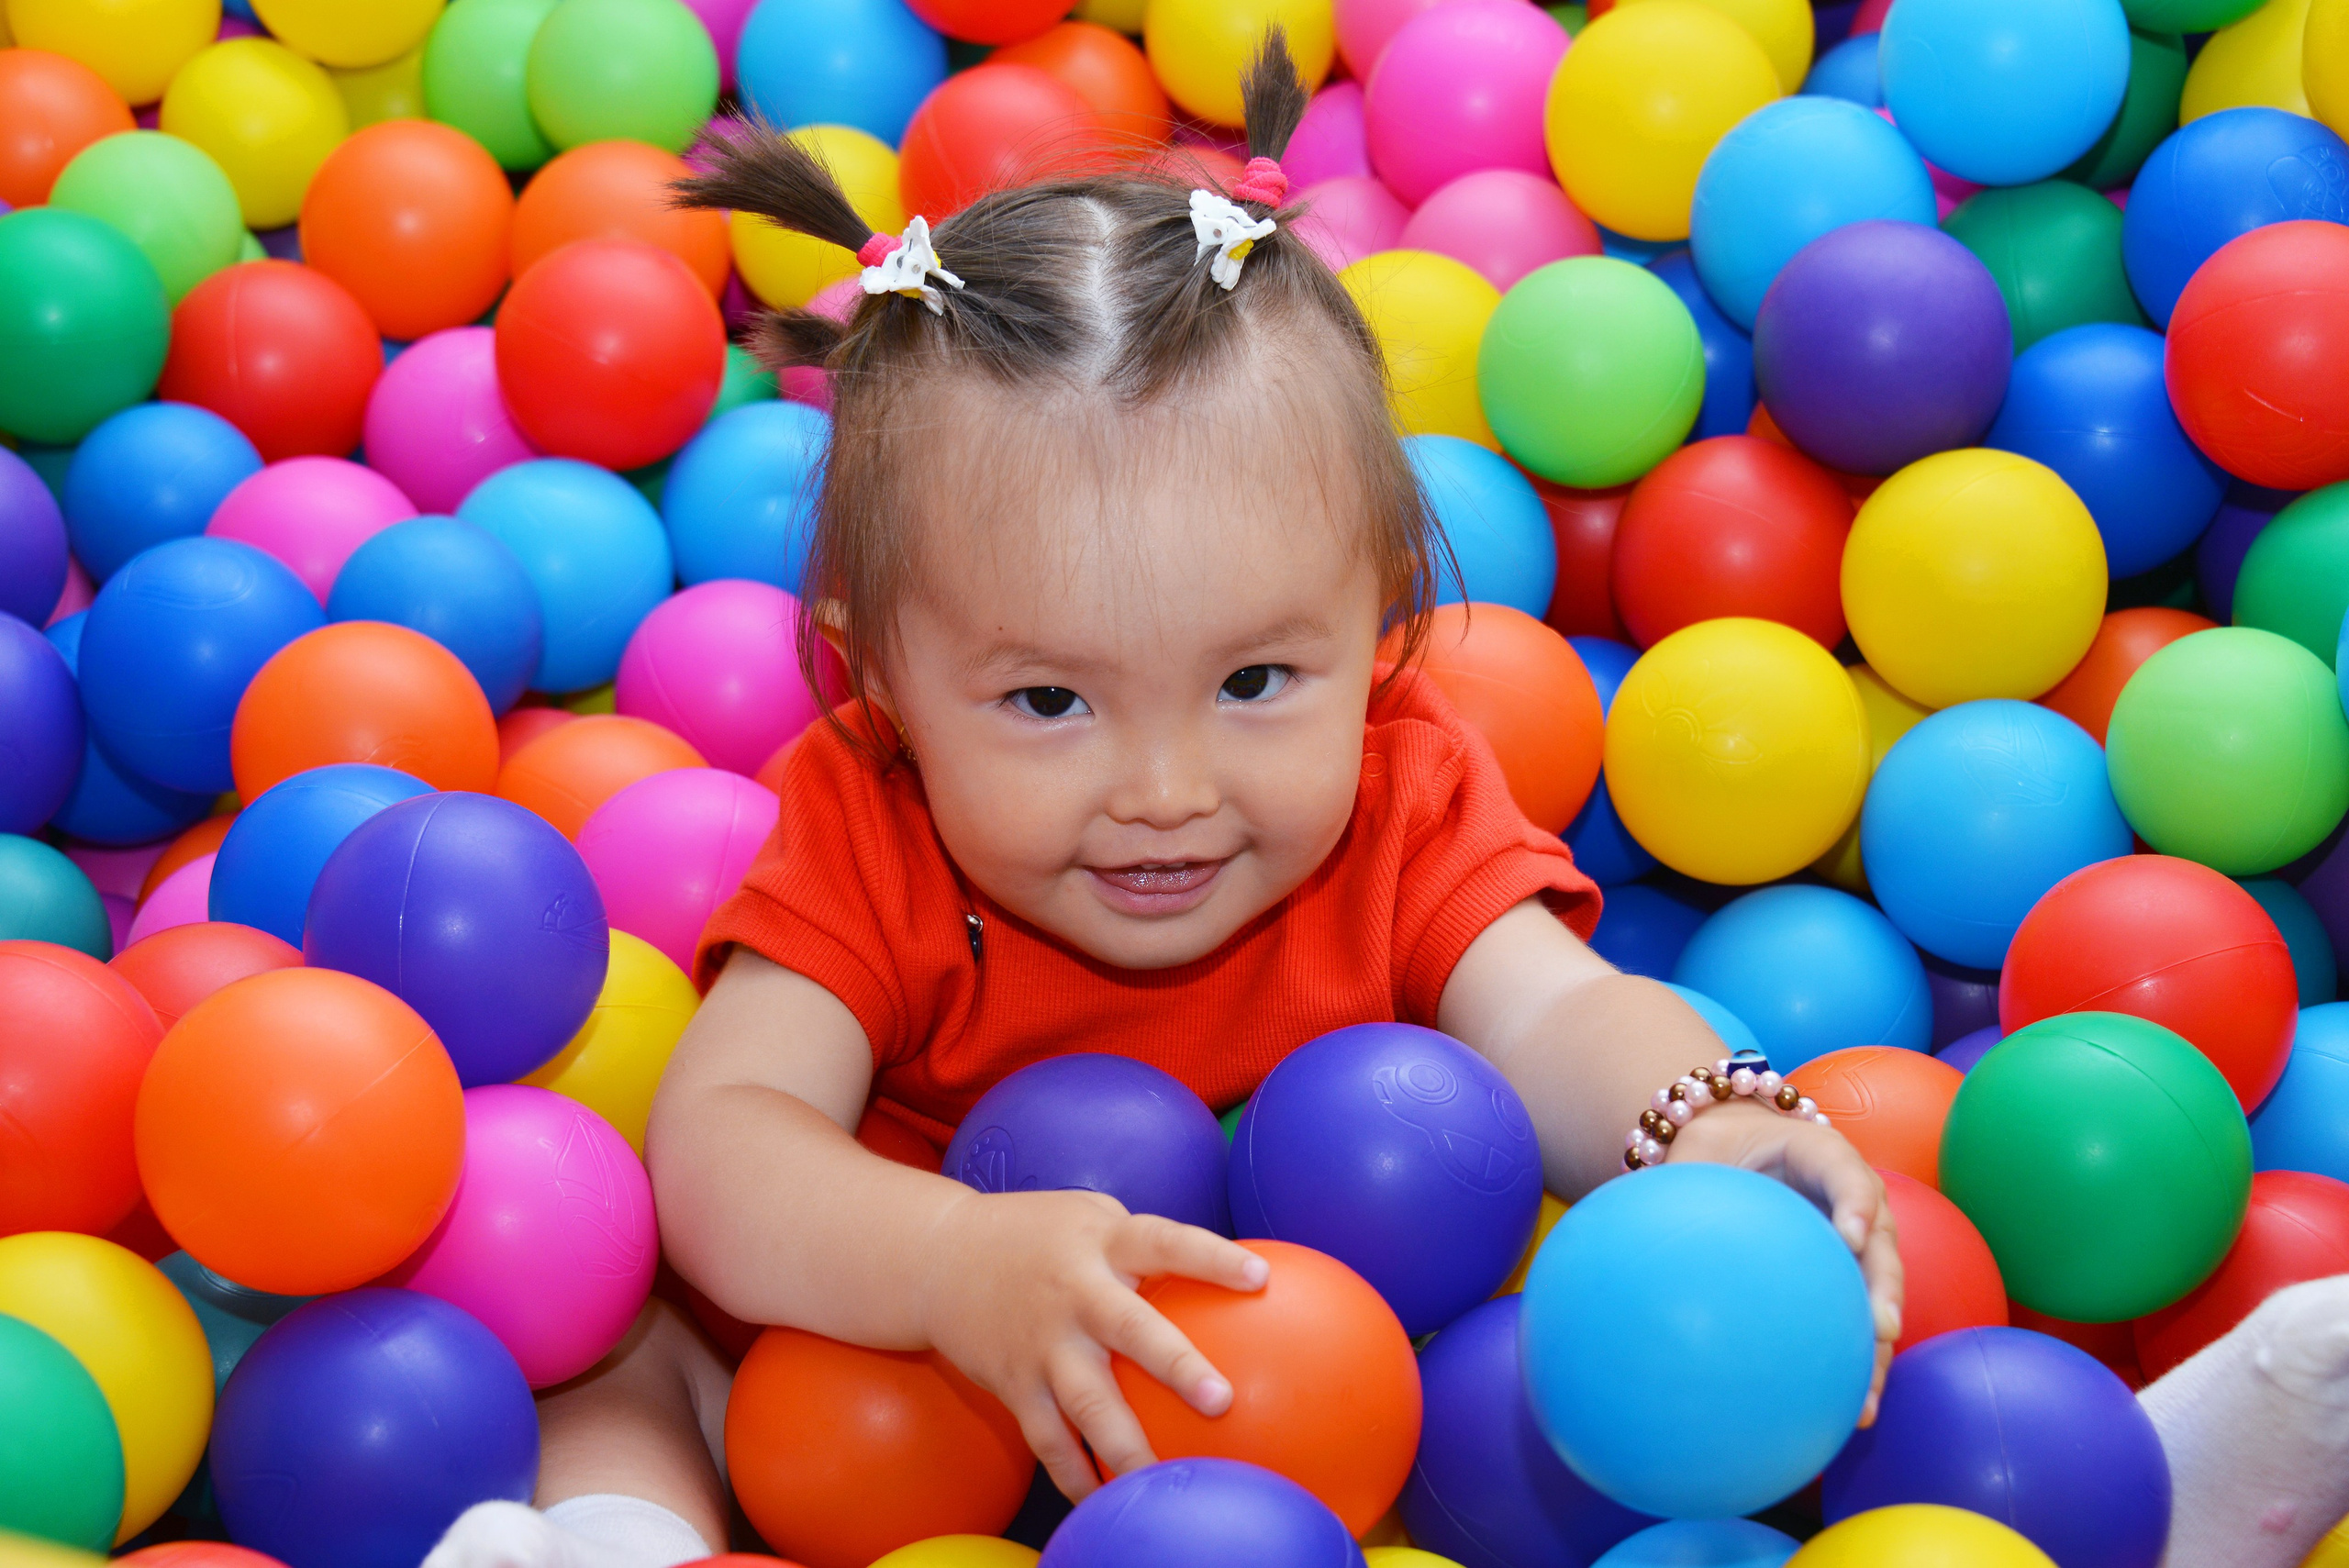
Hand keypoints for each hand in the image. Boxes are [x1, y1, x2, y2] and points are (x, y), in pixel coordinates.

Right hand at [911, 1187, 1268, 1500]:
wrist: (937, 1258)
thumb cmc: (1037, 1237)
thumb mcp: (1091, 1219)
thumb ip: (1147, 1248)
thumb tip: (1228, 1283)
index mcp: (1102, 1243)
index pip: (1164, 1243)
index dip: (1211, 1258)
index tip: (1259, 1277)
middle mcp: (1074, 1293)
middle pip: (1129, 1328)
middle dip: (1175, 1364)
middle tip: (1220, 1400)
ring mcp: (1042, 1344)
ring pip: (1086, 1405)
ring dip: (1125, 1449)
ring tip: (1162, 1485)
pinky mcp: (1014, 1384)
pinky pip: (1049, 1440)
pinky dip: (1075, 1476)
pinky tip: (1106, 1503)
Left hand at [1666, 1098, 1904, 1424]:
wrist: (1741, 1148)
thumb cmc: (1719, 1148)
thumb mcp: (1699, 1152)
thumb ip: (1682, 1176)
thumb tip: (1642, 1221)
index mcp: (1819, 1154)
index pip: (1845, 1173)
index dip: (1856, 1203)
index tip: (1852, 1237)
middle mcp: (1853, 1197)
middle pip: (1880, 1242)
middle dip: (1884, 1287)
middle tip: (1882, 1327)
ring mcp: (1859, 1238)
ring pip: (1880, 1289)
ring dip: (1878, 1344)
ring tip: (1868, 1395)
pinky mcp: (1850, 1273)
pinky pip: (1859, 1314)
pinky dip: (1859, 1360)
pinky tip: (1850, 1409)